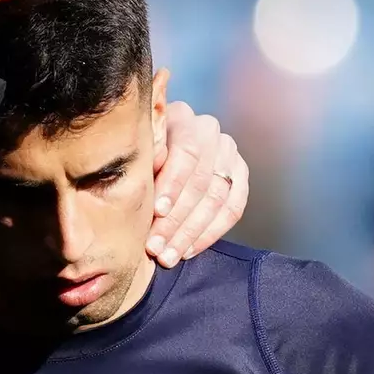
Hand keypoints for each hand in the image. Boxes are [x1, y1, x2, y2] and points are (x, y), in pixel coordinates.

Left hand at [146, 102, 248, 266]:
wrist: (156, 152)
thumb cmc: (136, 154)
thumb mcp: (133, 152)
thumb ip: (141, 162)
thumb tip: (140, 181)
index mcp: (181, 117)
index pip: (186, 153)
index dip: (173, 185)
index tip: (157, 212)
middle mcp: (209, 131)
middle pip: (201, 180)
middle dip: (177, 219)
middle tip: (156, 247)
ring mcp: (228, 152)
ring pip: (218, 197)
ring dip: (191, 232)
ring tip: (168, 255)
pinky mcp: (239, 173)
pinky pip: (234, 208)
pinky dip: (210, 233)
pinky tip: (188, 250)